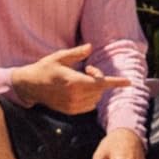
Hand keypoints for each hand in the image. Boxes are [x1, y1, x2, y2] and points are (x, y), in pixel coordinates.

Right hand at [11, 45, 134, 116]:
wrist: (29, 86)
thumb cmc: (44, 68)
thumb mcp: (59, 57)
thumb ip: (76, 53)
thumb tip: (90, 47)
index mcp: (74, 82)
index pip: (100, 83)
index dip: (116, 82)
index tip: (129, 82)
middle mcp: (75, 96)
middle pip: (99, 89)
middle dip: (99, 78)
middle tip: (88, 68)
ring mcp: (72, 106)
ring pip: (95, 98)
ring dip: (94, 88)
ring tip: (81, 78)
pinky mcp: (70, 111)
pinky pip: (89, 105)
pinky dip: (90, 96)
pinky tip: (79, 88)